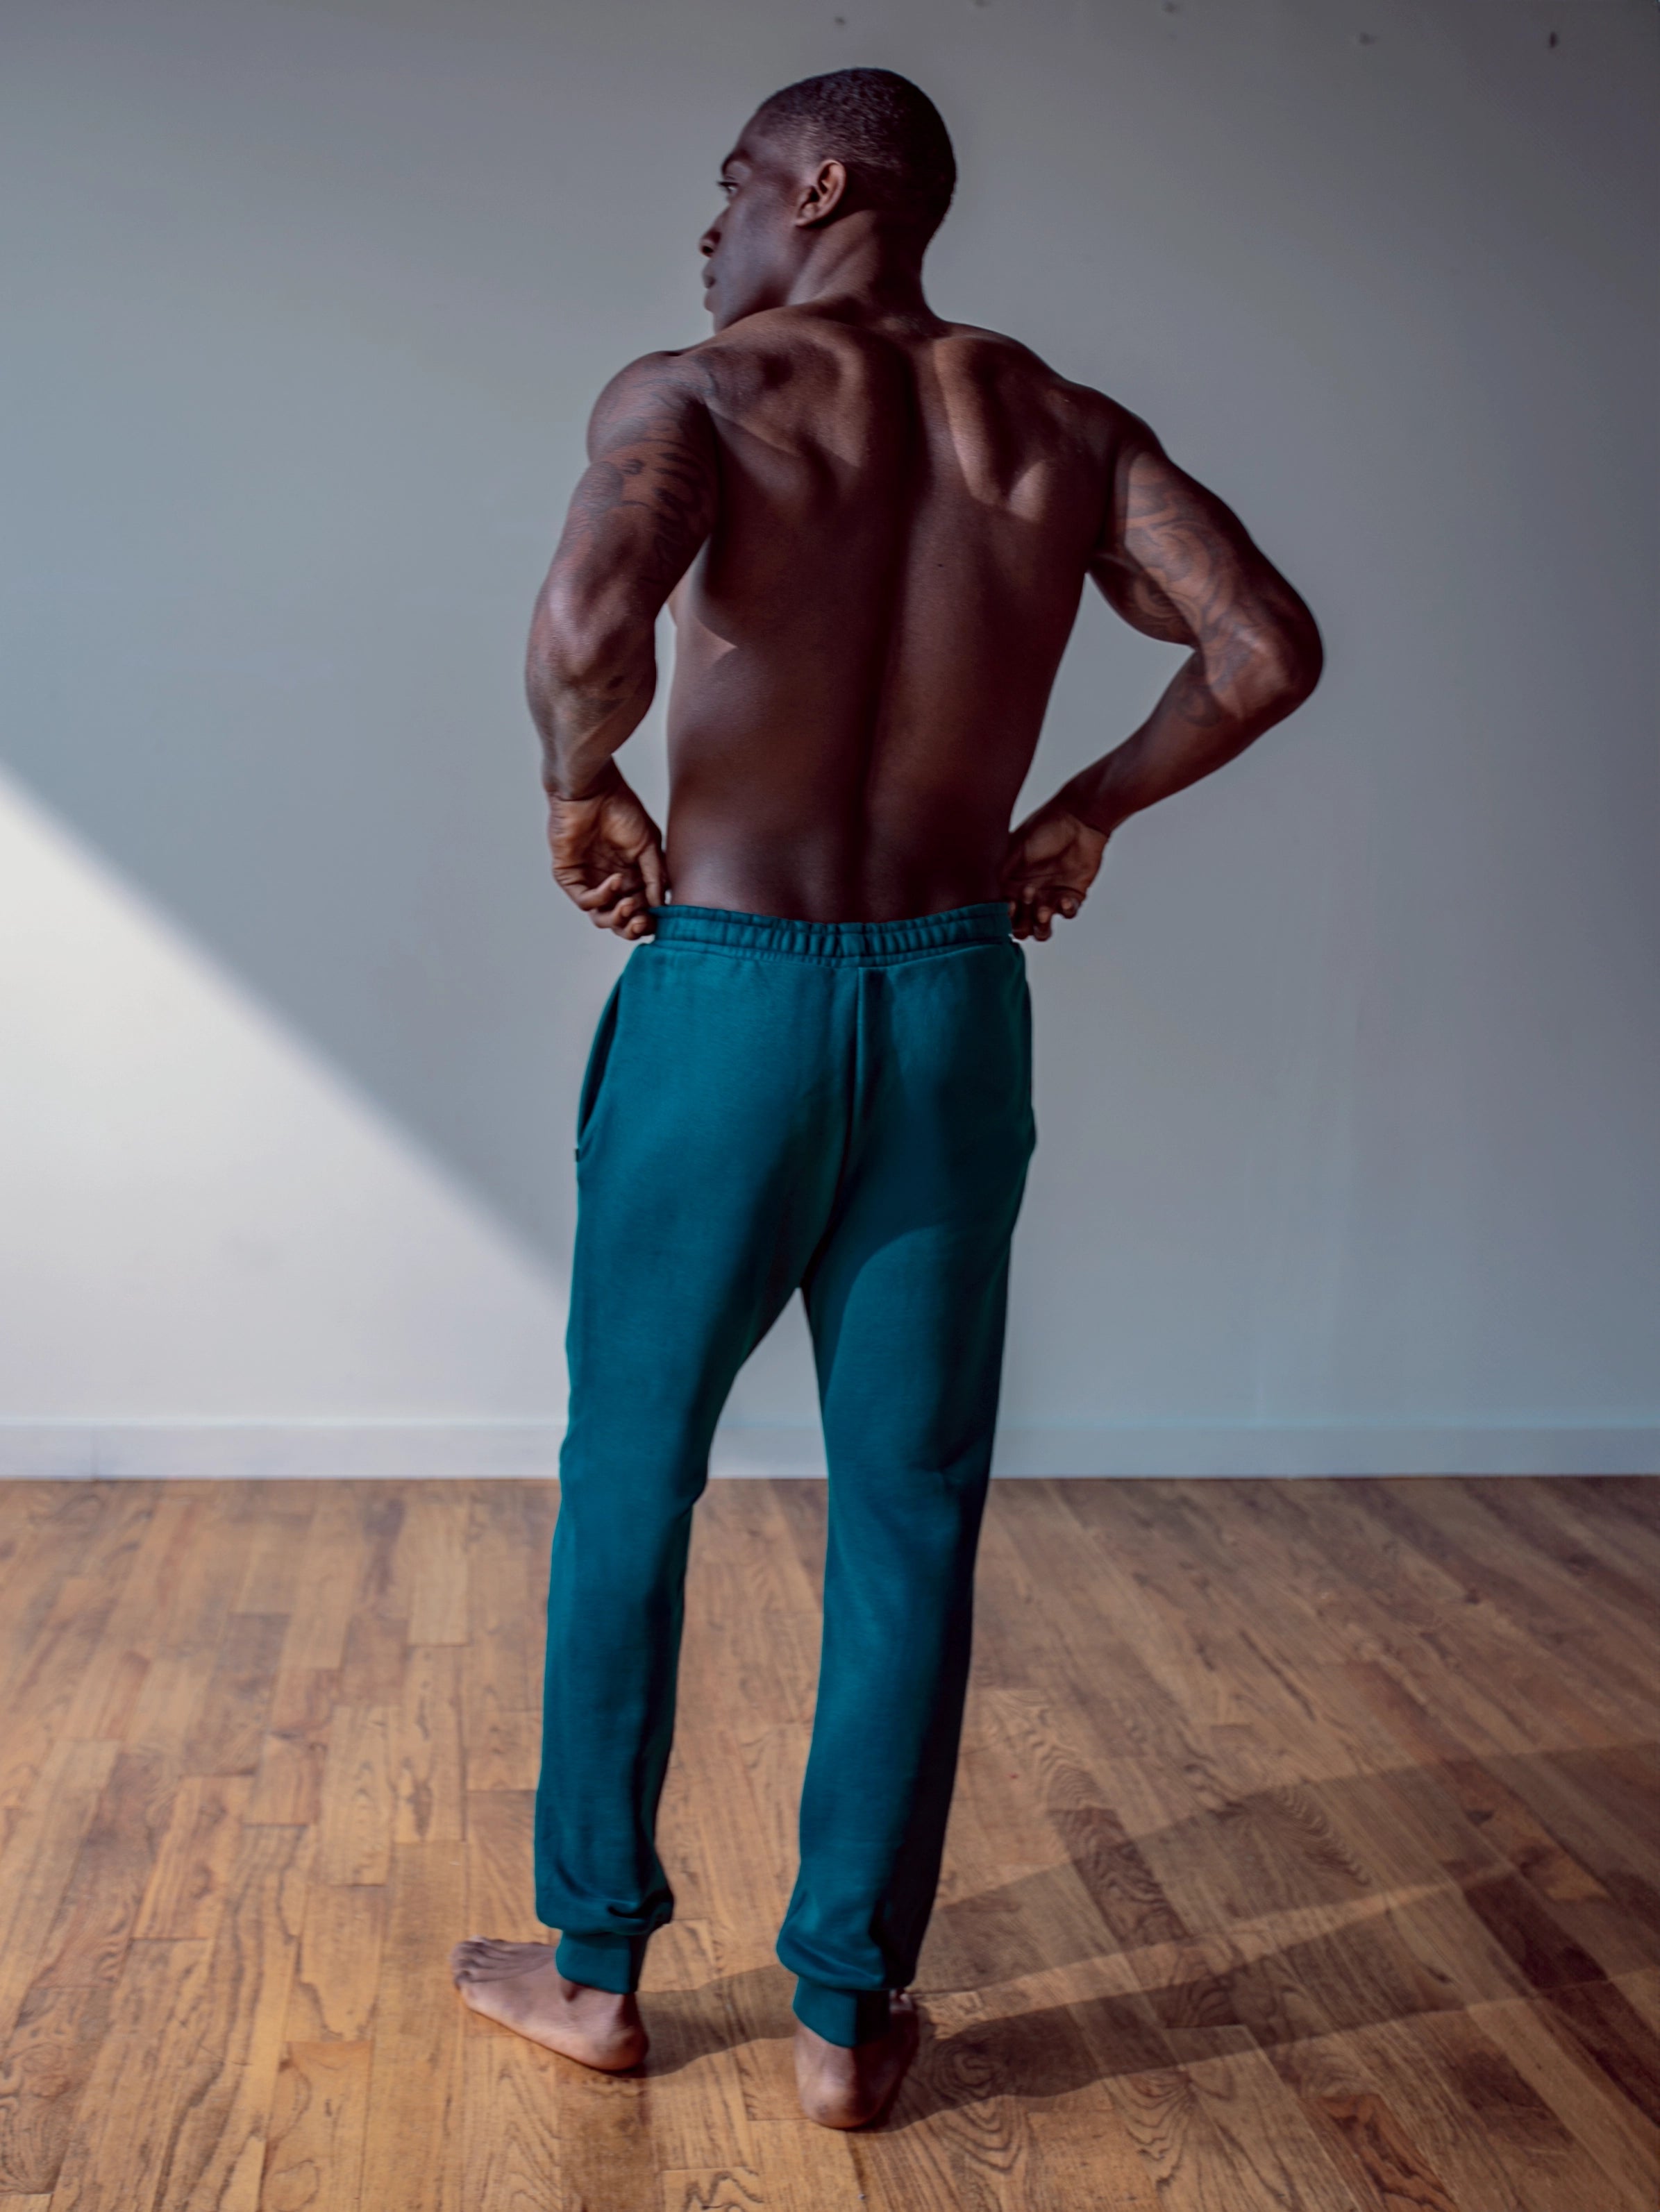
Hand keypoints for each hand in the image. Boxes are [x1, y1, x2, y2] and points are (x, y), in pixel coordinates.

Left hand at [546, 768, 667, 938]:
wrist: (593, 790)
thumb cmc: (622, 810)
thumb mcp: (649, 846)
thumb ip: (655, 878)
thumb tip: (661, 907)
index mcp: (631, 877)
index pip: (640, 910)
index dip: (649, 920)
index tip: (658, 921)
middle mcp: (610, 882)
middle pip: (620, 920)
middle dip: (631, 927)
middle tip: (640, 923)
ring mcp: (589, 880)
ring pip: (601, 917)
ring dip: (616, 918)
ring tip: (627, 906)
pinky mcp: (569, 876)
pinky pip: (584, 900)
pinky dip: (600, 896)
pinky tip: (614, 880)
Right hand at [1000, 800, 1108, 940]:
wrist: (1078, 819)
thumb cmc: (1044, 828)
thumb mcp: (1014, 848)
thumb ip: (1001, 871)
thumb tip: (990, 893)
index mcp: (1011, 885)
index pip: (1002, 912)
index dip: (1004, 916)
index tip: (1008, 905)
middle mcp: (1029, 896)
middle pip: (1021, 927)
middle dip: (1022, 924)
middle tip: (1027, 902)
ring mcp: (1051, 898)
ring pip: (1043, 929)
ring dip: (1041, 926)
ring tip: (1043, 912)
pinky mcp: (1073, 896)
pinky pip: (1068, 914)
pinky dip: (1066, 911)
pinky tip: (1064, 900)